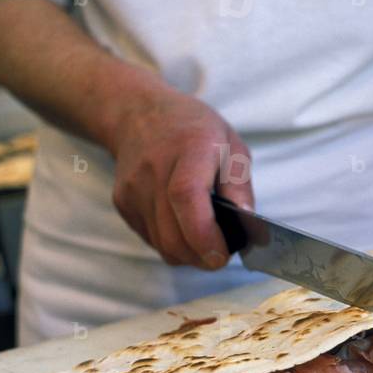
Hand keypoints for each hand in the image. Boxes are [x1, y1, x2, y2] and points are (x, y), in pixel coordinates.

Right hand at [108, 90, 253, 268]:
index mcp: (189, 150)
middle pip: (172, 234)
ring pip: (162, 244)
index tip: (222, 256)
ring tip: (206, 241)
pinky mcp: (123, 203)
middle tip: (221, 256)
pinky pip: (151, 238)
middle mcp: (154, 171)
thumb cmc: (195, 131)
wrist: (140, 115)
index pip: (186, 197)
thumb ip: (240, 188)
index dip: (204, 235)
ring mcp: (134, 189)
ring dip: (188, 254)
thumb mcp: (232, 146)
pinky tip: (184, 227)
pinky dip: (171, 243)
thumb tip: (250, 228)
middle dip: (201, 257)